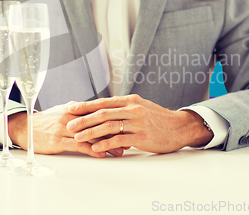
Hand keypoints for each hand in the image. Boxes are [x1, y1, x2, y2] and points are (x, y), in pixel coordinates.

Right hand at [8, 102, 124, 157]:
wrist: (25, 127)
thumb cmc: (46, 121)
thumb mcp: (64, 111)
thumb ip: (80, 111)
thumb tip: (97, 110)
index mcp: (75, 109)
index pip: (99, 113)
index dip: (114, 119)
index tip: (128, 125)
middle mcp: (72, 117)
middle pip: (98, 124)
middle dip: (115, 132)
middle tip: (129, 139)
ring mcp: (65, 128)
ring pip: (91, 135)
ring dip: (107, 144)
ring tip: (120, 150)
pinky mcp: (58, 140)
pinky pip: (79, 145)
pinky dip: (92, 150)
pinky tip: (102, 154)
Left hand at [66, 95, 213, 153]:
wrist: (180, 127)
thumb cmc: (158, 119)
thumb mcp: (141, 107)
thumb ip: (123, 109)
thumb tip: (102, 111)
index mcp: (130, 100)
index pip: (103, 102)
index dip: (86, 105)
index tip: (71, 109)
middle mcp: (133, 109)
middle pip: (103, 113)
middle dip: (83, 119)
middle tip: (68, 124)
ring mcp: (138, 122)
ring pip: (109, 126)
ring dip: (91, 132)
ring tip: (77, 137)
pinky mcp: (142, 136)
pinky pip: (120, 140)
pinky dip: (106, 144)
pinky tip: (95, 148)